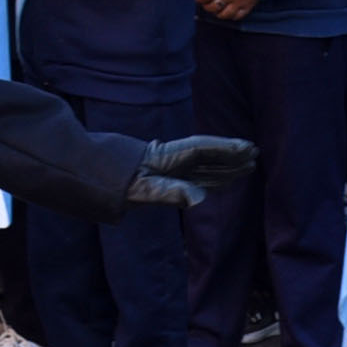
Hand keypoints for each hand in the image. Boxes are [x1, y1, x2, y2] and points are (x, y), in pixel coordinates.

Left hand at [125, 134, 260, 209]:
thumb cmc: (112, 184)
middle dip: (231, 155)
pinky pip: (194, 177)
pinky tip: (223, 180)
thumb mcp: (141, 190)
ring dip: (226, 166)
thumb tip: (200, 199)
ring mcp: (168, 170)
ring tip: (247, 166)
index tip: (247, 147)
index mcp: (168, 158)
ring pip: (204, 166)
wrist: (90, 178)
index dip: (226, 147)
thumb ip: (169, 192)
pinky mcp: (164, 180)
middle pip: (208, 156)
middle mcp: (171, 161)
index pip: (203, 149)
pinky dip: (212, 178)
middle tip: (255, 154)